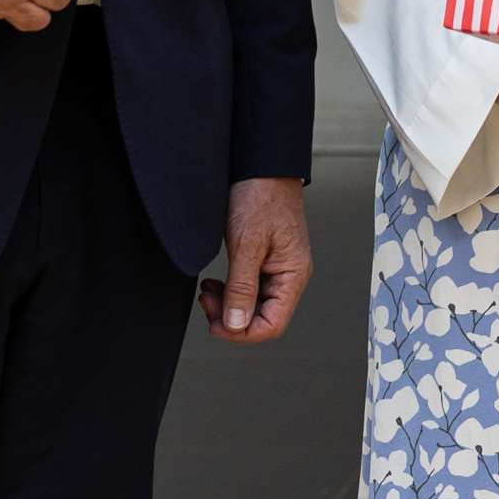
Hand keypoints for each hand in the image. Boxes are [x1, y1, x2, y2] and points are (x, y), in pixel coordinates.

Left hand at [199, 176, 309, 343]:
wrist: (261, 166)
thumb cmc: (261, 196)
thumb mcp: (247, 244)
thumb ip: (241, 288)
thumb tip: (236, 325)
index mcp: (293, 275)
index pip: (272, 324)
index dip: (242, 332)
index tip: (215, 322)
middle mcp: (288, 276)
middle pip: (261, 318)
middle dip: (230, 317)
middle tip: (205, 300)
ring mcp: (276, 268)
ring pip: (251, 305)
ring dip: (227, 305)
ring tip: (207, 290)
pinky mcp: (263, 260)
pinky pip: (247, 288)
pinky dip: (228, 291)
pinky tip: (214, 282)